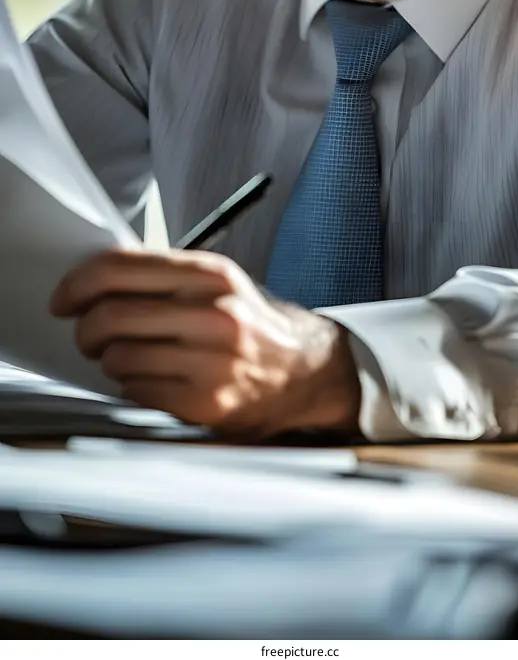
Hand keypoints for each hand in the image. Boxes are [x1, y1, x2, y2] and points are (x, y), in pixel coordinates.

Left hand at [50, 249, 361, 438]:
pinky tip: (152, 378)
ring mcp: (210, 360)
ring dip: (110, 359)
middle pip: (110, 315)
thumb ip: (164, 276)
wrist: (304, 371)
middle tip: (88, 334)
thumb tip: (95, 278)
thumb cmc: (250, 323)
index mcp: (211, 274)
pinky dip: (133, 384)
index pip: (120, 267)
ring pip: (118, 357)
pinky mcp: (205, 401)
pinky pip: (137, 390)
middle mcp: (214, 313)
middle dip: (86, 328)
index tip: (63, 297)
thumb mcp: (217, 283)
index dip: (78, 283)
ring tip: (127, 357)